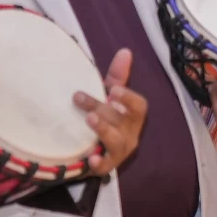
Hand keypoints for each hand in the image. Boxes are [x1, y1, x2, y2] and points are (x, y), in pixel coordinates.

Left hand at [74, 49, 147, 176]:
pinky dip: (99, 162)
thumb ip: (117, 76)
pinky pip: (105, 165)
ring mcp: (120, 151)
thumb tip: (125, 50)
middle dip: (101, 107)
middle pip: (120, 120)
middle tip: (78, 97)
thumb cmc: (106, 119)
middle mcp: (131, 133)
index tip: (113, 90)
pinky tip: (91, 157)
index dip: (128, 98)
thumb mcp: (110, 98)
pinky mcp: (107, 166)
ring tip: (89, 120)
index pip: (139, 106)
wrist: (94, 153)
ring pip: (116, 141)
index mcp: (133, 116)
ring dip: (103, 129)